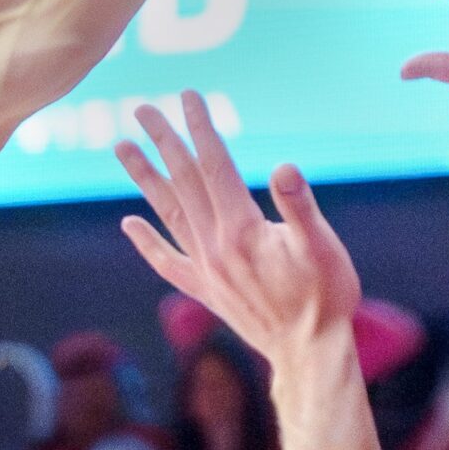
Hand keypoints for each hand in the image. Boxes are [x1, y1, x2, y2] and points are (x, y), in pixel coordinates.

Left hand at [113, 91, 361, 365]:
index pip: (214, 165)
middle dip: (164, 141)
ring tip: (122, 148)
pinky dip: (147, 241)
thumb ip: (300, 207)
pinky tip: (129, 224)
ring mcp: (206, 269)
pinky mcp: (206, 291)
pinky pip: (167, 261)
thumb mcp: (323, 247)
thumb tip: (285, 167)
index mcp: (241, 228)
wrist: (309, 353)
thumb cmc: (326, 297)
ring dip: (145, 178)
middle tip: (142, 108)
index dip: (201, 128)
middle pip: (182, 181)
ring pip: (167, 213)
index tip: (189, 96)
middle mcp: (214, 245)